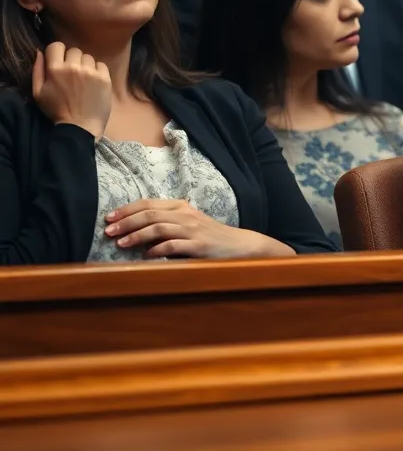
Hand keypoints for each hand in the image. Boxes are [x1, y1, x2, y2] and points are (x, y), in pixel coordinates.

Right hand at [32, 42, 111, 137]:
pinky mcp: (105, 78)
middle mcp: (74, 67)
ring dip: (85, 65)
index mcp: (55, 69)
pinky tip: (94, 82)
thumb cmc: (57, 111)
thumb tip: (40, 51)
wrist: (80, 126)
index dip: (57, 52)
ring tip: (83, 79)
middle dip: (72, 59)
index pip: (56, 45)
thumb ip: (37, 70)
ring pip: (88, 57)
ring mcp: (91, 72)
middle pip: (74, 50)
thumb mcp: (38, 92)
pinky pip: (101, 64)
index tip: (59, 61)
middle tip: (72, 74)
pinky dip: (98, 71)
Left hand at [103, 199, 293, 258]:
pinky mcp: (199, 246)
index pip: (149, 203)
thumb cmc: (209, 236)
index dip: (127, 209)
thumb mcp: (188, 224)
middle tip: (108, 231)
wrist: (239, 245)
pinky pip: (174, 245)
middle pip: (150, 214)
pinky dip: (158, 249)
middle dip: (126, 222)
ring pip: (159, 228)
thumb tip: (135, 230)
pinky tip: (147, 255)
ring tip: (121, 243)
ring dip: (137, 235)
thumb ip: (166, 223)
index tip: (109, 217)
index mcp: (181, 207)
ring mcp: (193, 230)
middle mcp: (186, 215)